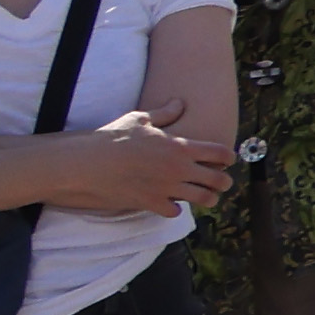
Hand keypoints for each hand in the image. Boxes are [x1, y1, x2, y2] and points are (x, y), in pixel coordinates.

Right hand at [43, 108, 221, 223]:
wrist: (86, 163)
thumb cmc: (112, 138)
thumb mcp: (140, 119)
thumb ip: (165, 113)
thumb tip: (179, 103)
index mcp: (180, 146)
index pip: (220, 153)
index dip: (228, 157)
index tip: (228, 160)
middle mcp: (178, 168)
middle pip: (218, 180)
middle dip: (224, 182)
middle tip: (222, 183)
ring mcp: (165, 188)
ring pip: (203, 199)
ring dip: (207, 199)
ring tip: (206, 197)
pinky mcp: (150, 203)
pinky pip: (175, 211)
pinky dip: (176, 209)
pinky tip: (172, 204)